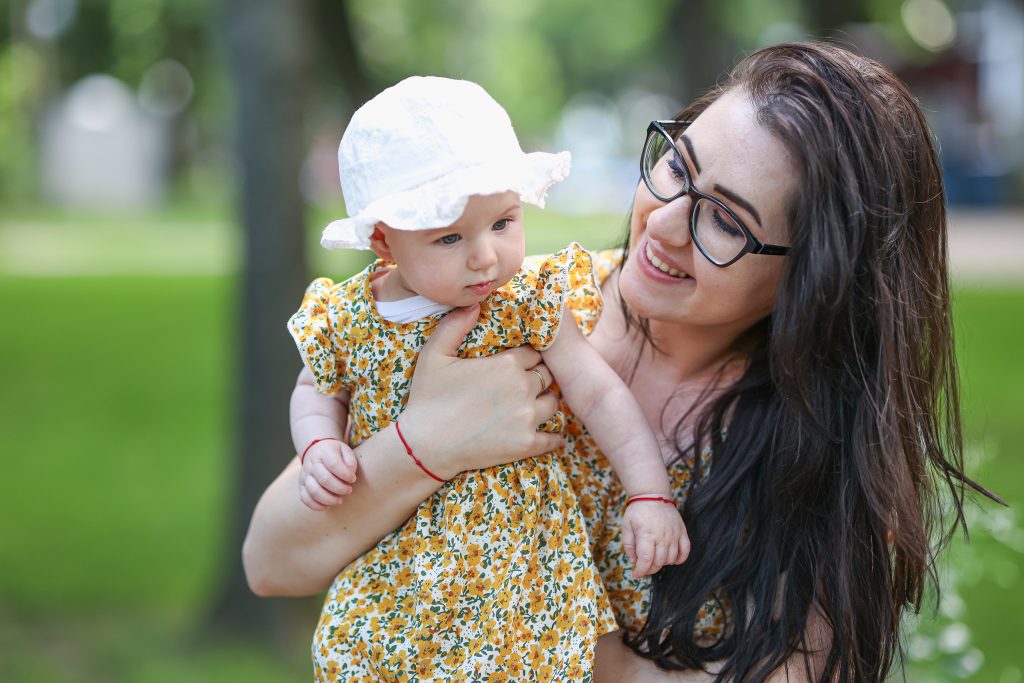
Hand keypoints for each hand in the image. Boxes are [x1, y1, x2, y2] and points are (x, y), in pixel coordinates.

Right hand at [298, 439, 357, 510]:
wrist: (316, 452)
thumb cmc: (335, 454)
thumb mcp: (345, 451)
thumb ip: (350, 462)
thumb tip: (350, 477)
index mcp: (324, 452)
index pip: (334, 464)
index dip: (345, 474)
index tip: (353, 479)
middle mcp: (311, 463)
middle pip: (324, 479)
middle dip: (340, 488)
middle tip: (349, 490)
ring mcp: (305, 475)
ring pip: (314, 491)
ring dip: (329, 499)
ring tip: (340, 500)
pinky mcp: (301, 486)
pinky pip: (305, 498)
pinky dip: (317, 505)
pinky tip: (328, 506)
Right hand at [399, 304, 563, 478]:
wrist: (425, 446)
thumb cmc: (427, 398)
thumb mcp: (434, 355)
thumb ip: (455, 325)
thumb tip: (474, 304)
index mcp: (506, 364)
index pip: (534, 351)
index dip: (528, 355)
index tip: (521, 361)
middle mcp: (522, 388)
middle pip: (547, 375)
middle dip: (540, 376)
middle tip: (529, 382)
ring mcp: (527, 418)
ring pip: (553, 403)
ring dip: (546, 401)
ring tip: (535, 403)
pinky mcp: (526, 444)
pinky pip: (552, 438)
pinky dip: (554, 437)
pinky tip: (551, 435)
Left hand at [621, 501, 690, 577]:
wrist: (653, 495)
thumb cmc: (637, 511)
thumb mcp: (626, 526)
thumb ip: (628, 545)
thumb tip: (633, 561)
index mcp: (646, 534)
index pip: (646, 560)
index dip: (641, 570)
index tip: (636, 574)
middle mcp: (662, 536)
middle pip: (659, 562)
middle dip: (650, 569)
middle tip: (643, 567)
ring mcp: (674, 534)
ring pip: (671, 558)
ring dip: (662, 564)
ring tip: (654, 560)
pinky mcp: (682, 531)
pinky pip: (685, 550)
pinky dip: (680, 559)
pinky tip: (672, 560)